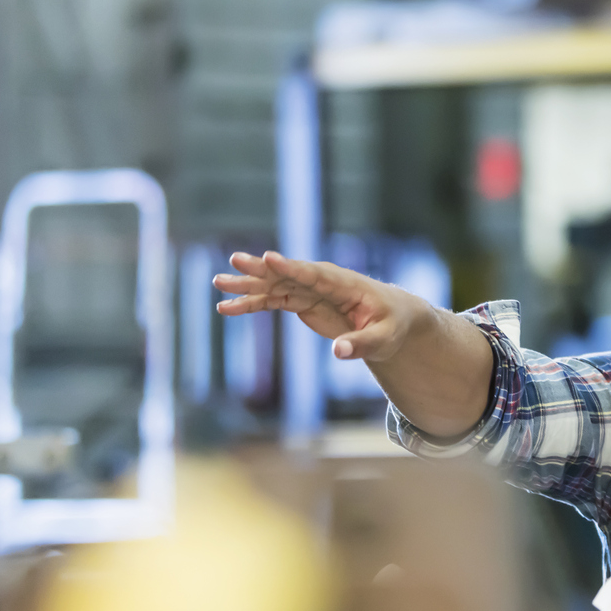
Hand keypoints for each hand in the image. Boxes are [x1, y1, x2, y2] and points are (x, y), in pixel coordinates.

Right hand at [213, 251, 419, 361]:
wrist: (390, 318)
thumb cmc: (391, 325)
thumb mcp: (383, 338)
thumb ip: (361, 344)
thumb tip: (338, 352)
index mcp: (344, 283)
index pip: (314, 273)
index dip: (291, 267)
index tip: (268, 258)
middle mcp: (322, 282)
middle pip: (287, 274)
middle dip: (261, 269)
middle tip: (234, 261)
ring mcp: (309, 290)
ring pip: (273, 285)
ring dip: (247, 286)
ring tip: (218, 284)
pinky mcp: (301, 301)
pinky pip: (271, 301)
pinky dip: (250, 304)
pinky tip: (226, 309)